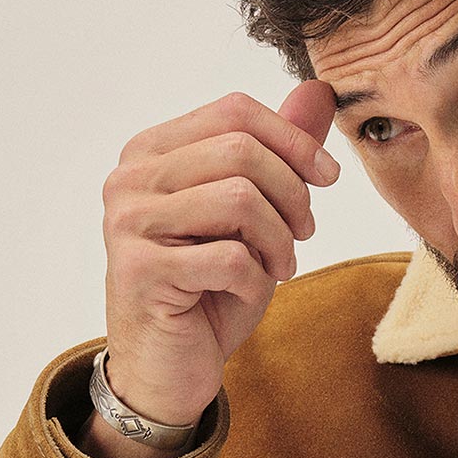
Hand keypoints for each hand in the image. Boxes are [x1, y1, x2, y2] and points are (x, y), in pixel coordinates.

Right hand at [99, 82, 341, 426]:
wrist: (168, 367)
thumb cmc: (210, 289)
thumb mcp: (255, 216)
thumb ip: (278, 153)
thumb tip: (318, 91)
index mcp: (152, 150)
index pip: (234, 111)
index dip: (295, 140)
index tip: (328, 178)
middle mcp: (131, 178)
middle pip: (242, 150)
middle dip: (293, 194)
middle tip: (304, 234)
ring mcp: (129, 223)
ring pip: (240, 199)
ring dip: (279, 241)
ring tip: (278, 267)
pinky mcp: (141, 271)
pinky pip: (230, 257)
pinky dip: (256, 281)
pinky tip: (247, 293)